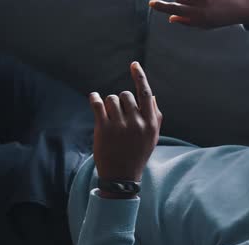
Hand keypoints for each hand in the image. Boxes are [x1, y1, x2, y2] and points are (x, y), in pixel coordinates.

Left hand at [89, 62, 162, 182]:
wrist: (122, 176)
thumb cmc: (138, 153)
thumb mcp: (152, 137)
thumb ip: (155, 116)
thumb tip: (151, 95)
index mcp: (150, 123)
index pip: (145, 93)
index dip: (140, 77)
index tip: (134, 64)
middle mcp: (137, 123)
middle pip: (126, 95)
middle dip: (121, 101)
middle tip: (119, 115)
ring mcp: (120, 126)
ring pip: (111, 99)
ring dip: (108, 104)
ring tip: (109, 117)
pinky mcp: (104, 129)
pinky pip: (98, 103)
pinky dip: (94, 98)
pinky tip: (94, 99)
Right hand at [149, 0, 248, 29]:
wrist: (241, 8)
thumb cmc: (220, 18)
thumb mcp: (205, 25)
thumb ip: (187, 22)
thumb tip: (170, 18)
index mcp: (198, 16)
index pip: (175, 10)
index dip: (162, 7)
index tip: (151, 3)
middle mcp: (201, 4)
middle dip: (176, 1)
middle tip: (176, 5)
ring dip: (186, 1)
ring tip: (203, 8)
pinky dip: (198, 2)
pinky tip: (207, 4)